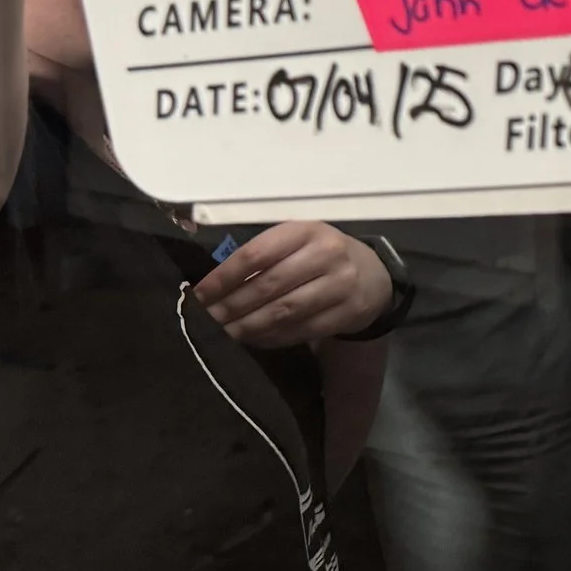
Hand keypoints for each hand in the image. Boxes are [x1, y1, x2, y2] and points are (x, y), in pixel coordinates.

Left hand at [194, 222, 392, 348]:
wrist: (372, 274)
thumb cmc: (321, 254)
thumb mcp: (297, 242)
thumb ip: (262, 257)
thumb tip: (211, 287)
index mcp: (306, 230)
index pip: (256, 254)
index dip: (223, 277)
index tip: (198, 295)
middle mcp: (326, 253)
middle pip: (268, 285)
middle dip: (230, 307)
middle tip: (204, 322)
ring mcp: (340, 284)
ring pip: (283, 311)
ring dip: (247, 326)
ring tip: (222, 335)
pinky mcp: (347, 312)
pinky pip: (301, 330)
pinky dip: (272, 338)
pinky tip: (253, 340)